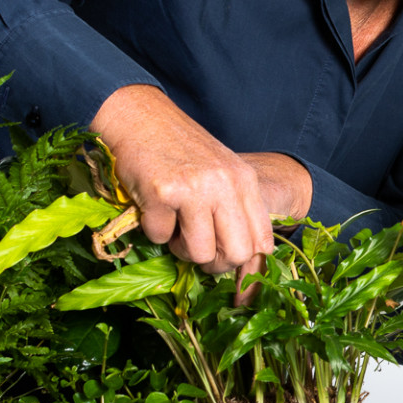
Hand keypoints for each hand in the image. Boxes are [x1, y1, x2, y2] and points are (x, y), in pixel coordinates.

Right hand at [89, 86, 310, 300]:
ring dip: (180, 249)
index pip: (263, 241)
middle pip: (237, 254)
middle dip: (214, 263)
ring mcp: (195, 189)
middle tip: (196, 247)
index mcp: (245, 181)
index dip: (250, 269)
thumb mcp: (222, 172)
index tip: (238, 286)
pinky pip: (161, 238)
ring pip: (198, 253)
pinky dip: (154, 230)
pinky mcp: (162, 193)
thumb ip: (236, 210)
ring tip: (174, 224)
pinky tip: (152, 205)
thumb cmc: (180, 148)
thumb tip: (244, 262)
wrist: (139, 116)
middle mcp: (226, 185)